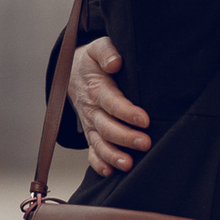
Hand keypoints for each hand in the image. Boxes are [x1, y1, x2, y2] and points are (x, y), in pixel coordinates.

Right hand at [72, 36, 151, 176]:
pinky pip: (92, 151)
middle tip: (145, 143)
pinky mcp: (91, 132)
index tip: (145, 119)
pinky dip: (98, 163)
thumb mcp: (98, 47)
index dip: (126, 112)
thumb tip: (115, 62)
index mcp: (96, 88)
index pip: (111, 102)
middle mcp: (91, 109)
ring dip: (112, 155)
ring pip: (99, 143)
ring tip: (129, 165)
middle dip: (125, 137)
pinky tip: (109, 172)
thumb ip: (106, 51)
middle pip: (106, 126)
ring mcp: (90, 123)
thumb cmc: (93, 60)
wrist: (74, 72)